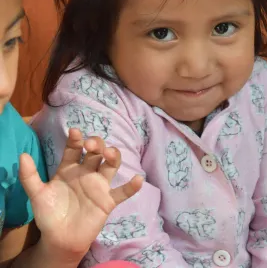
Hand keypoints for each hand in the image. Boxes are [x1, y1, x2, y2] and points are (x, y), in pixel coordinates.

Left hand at [18, 128, 142, 258]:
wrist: (59, 239)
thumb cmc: (49, 214)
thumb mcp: (37, 195)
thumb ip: (30, 176)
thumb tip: (22, 155)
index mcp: (70, 168)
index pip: (75, 149)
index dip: (76, 140)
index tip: (75, 132)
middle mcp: (87, 172)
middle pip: (96, 152)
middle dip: (96, 144)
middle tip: (91, 145)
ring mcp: (99, 185)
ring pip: (111, 165)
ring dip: (113, 156)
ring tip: (110, 154)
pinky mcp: (108, 201)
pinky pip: (122, 192)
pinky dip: (131, 186)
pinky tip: (138, 179)